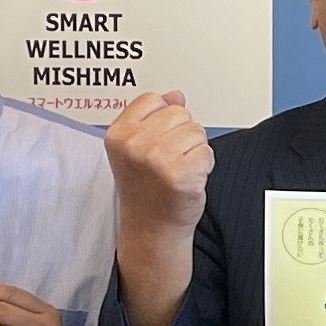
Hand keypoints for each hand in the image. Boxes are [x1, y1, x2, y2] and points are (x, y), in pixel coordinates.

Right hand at [106, 90, 211, 241]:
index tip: (156, 140)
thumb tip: (175, 95)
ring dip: (194, 150)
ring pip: (196, 131)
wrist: (151, 229)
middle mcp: (135, 145)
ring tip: (178, 169)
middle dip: (181, 135)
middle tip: (169, 160)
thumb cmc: (145, 190)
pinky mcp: (181, 174)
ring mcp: (157, 159)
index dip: (162, 119)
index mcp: (118, 134)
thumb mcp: (136, 148)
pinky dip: (204, 166)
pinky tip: (188, 179)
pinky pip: (206, 152)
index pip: (153, 100)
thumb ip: (153, 117)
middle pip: (178, 113)